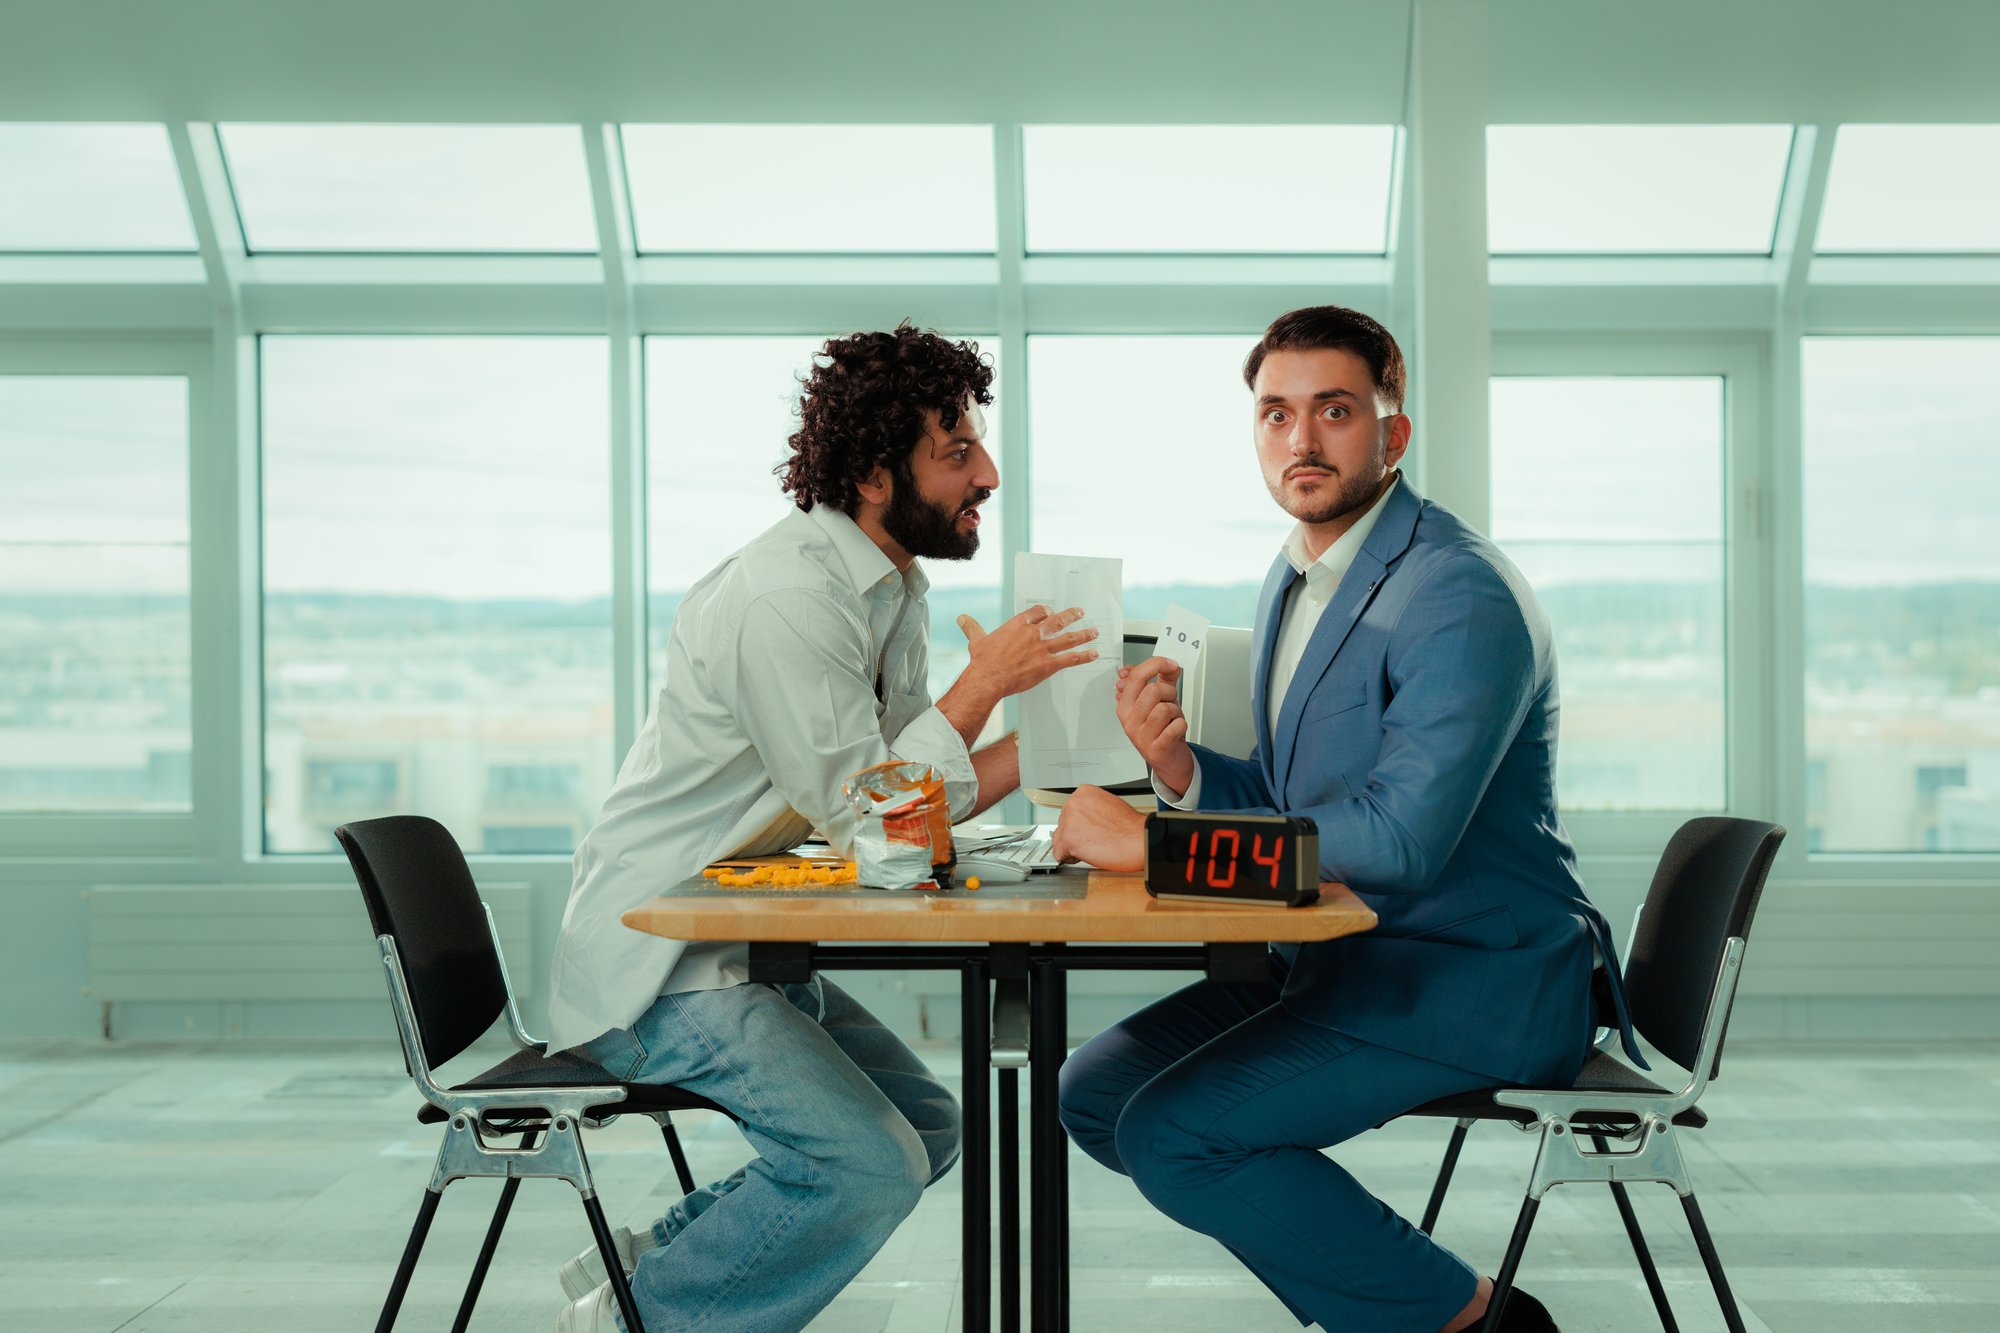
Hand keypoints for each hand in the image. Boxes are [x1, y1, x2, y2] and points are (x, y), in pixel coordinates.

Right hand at [956, 605, 1098, 700]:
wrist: (989, 678)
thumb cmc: (984, 661)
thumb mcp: (977, 640)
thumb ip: (972, 627)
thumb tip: (962, 618)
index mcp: (1019, 625)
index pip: (1039, 611)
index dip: (1046, 611)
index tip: (1050, 612)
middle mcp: (1034, 633)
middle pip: (1058, 620)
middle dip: (1071, 616)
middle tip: (1080, 612)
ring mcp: (1043, 648)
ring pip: (1069, 638)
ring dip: (1084, 634)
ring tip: (1094, 632)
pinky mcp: (1049, 664)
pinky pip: (1071, 658)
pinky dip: (1084, 656)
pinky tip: (1093, 654)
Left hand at [1051, 785, 1147, 871]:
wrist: (1139, 840)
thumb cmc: (1131, 827)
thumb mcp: (1110, 805)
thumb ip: (1092, 810)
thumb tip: (1084, 820)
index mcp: (1084, 792)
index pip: (1070, 810)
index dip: (1080, 824)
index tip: (1087, 829)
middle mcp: (1074, 803)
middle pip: (1063, 823)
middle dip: (1075, 834)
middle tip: (1093, 840)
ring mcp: (1069, 820)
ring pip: (1059, 838)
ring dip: (1072, 846)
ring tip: (1092, 848)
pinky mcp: (1068, 839)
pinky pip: (1058, 853)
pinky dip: (1069, 858)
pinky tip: (1085, 855)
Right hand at [1114, 655, 1194, 797]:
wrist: (1167, 759)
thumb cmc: (1161, 729)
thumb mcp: (1159, 701)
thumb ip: (1164, 680)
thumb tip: (1171, 665)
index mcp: (1125, 705)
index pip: (1135, 677)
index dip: (1156, 664)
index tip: (1170, 664)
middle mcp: (1130, 720)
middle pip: (1152, 690)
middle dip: (1169, 692)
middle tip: (1170, 700)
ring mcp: (1141, 736)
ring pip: (1164, 709)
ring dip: (1175, 711)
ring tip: (1172, 718)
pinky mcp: (1156, 748)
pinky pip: (1175, 727)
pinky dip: (1181, 725)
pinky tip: (1176, 729)